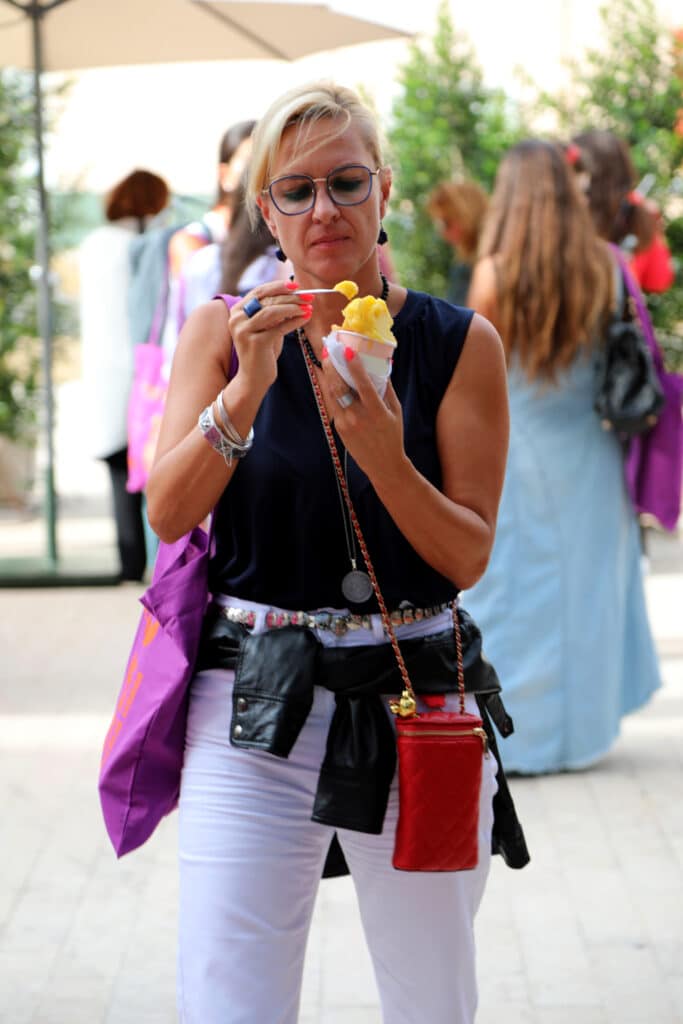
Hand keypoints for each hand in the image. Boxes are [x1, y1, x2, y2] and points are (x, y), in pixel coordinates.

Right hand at [229, 281, 311, 386]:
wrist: (253, 378)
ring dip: (293, 307)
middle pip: (267, 299)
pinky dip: (294, 321)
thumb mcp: (266, 327)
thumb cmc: (262, 351)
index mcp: (237, 311)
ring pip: (272, 311)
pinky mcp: (255, 343)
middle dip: (290, 296)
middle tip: (309, 296)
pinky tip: (305, 318)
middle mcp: (237, 319)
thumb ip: (274, 310)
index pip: (259, 291)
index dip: (278, 286)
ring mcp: (244, 331)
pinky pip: (279, 327)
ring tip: (308, 307)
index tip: (296, 285)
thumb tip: (296, 293)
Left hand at [321, 347, 406, 484]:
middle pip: (340, 387)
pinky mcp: (339, 428)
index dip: (354, 366)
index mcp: (376, 411)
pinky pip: (332, 404)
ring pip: (332, 394)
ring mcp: (346, 423)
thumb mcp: (395, 410)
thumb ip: (386, 388)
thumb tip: (380, 364)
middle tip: (329, 350)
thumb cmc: (393, 434)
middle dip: (333, 366)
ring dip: (327, 375)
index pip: (363, 384)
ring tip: (326, 359)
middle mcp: (358, 417)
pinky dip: (329, 389)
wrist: (384, 464)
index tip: (348, 350)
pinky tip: (328, 377)